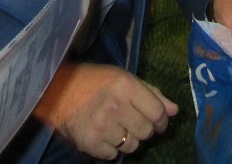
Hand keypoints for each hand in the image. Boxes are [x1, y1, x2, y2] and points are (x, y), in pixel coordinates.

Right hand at [34, 61, 177, 158]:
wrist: (57, 91)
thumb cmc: (94, 82)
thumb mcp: (123, 78)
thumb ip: (151, 93)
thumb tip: (174, 111)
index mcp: (125, 86)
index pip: (157, 113)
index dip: (161, 121)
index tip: (157, 122)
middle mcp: (115, 106)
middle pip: (146, 132)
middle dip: (144, 130)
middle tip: (133, 122)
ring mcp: (101, 126)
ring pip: (132, 146)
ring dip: (127, 139)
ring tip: (115, 127)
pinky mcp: (89, 142)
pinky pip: (113, 155)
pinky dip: (110, 148)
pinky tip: (103, 134)